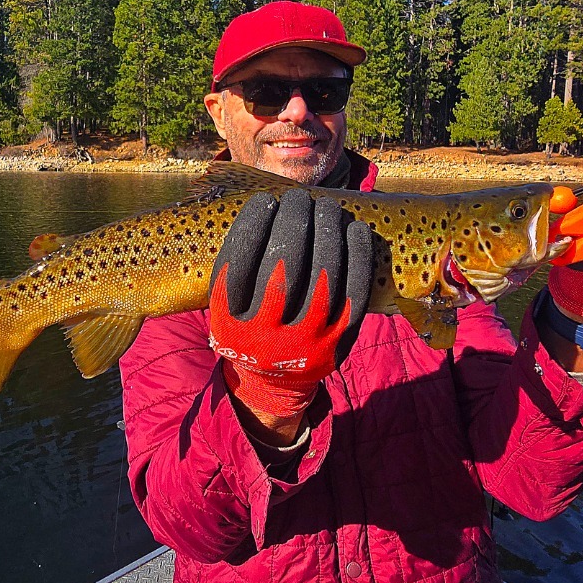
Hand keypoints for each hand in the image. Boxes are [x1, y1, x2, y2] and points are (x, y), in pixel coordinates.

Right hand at [208, 188, 372, 429]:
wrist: (275, 383)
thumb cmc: (248, 326)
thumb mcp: (224, 306)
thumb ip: (234, 265)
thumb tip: (263, 205)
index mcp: (228, 324)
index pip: (237, 264)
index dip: (252, 225)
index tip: (263, 200)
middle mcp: (265, 338)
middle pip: (282, 267)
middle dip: (293, 222)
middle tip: (298, 198)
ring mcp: (306, 344)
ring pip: (323, 276)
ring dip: (326, 231)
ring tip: (325, 207)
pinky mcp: (339, 345)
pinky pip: (355, 294)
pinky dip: (357, 257)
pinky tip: (354, 230)